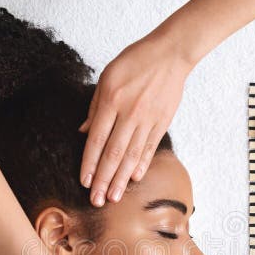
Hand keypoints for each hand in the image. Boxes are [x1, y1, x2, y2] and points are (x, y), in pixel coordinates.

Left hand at [78, 34, 192, 205]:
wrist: (170, 53)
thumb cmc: (135, 61)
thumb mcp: (107, 77)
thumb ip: (95, 106)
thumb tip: (84, 132)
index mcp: (111, 100)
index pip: (96, 139)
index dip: (89, 163)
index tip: (84, 182)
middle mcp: (129, 113)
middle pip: (113, 153)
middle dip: (103, 179)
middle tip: (97, 200)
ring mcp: (147, 119)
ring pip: (131, 155)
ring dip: (121, 179)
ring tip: (114, 197)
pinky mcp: (162, 122)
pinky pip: (149, 147)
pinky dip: (141, 164)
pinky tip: (134, 178)